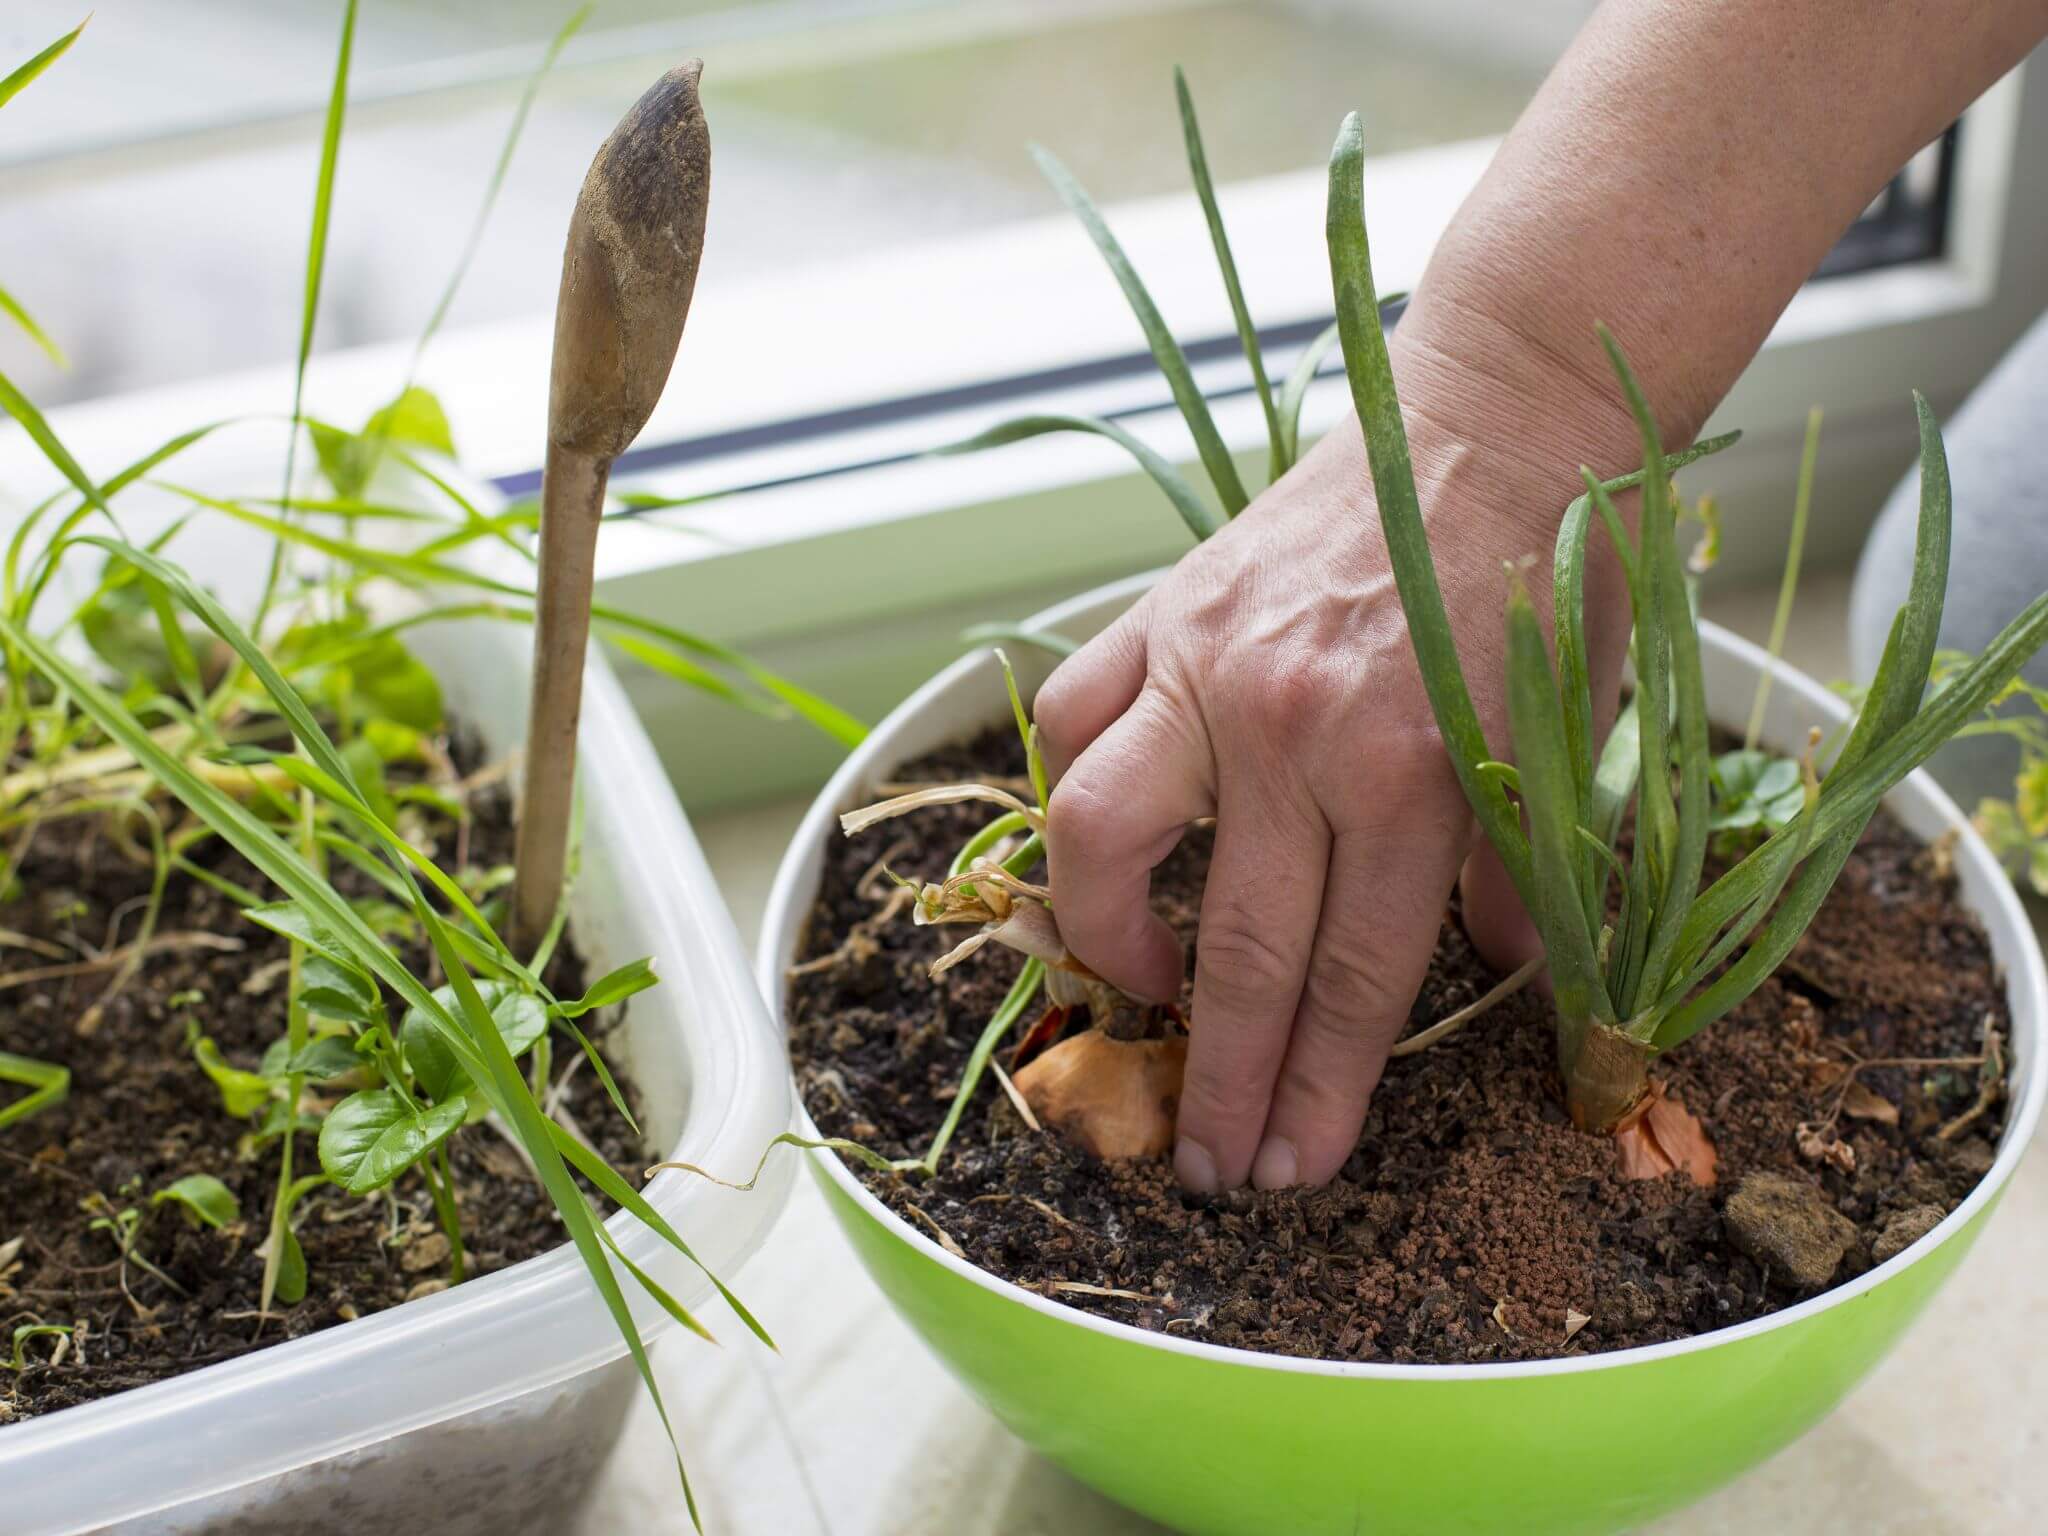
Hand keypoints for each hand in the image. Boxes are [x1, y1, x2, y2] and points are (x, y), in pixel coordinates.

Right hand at [1035, 311, 1640, 1191]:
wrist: (1495, 410)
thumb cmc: (1547, 570)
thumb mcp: (1567, 734)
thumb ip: (1519, 867)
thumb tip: (1495, 982)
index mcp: (1414, 769)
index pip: (1352, 977)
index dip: (1321, 1092)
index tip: (1290, 1168)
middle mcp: (1296, 729)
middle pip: (1240, 948)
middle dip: (1223, 1078)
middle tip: (1207, 1165)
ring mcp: (1209, 667)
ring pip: (1100, 834)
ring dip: (1108, 936)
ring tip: (1139, 985)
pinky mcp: (1161, 612)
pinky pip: (1076, 719)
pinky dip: (1077, 783)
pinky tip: (1111, 831)